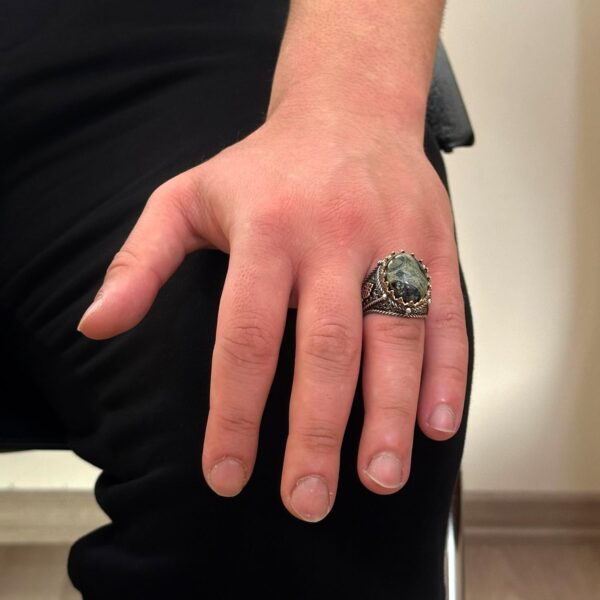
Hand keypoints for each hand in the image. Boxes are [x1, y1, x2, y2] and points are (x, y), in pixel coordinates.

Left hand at [77, 105, 467, 522]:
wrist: (351, 110)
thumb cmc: (268, 165)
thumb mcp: (187, 195)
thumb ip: (140, 259)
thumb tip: (97, 324)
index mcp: (267, 229)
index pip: (246, 337)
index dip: (235, 414)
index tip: (227, 476)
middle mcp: (333, 237)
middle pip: (325, 348)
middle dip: (317, 433)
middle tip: (309, 501)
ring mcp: (393, 240)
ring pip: (393, 338)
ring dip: (388, 415)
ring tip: (379, 479)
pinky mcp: (435, 244)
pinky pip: (444, 315)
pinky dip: (445, 373)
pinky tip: (435, 423)